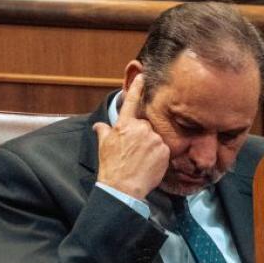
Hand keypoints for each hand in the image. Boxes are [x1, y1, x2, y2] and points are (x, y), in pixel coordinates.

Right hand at [92, 75, 168, 200]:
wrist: (123, 187)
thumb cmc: (111, 167)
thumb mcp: (103, 146)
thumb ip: (103, 132)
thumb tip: (99, 126)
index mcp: (124, 125)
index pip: (131, 102)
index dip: (137, 87)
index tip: (143, 75)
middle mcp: (140, 128)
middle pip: (145, 126)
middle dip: (142, 136)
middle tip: (134, 152)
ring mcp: (154, 139)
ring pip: (155, 138)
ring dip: (150, 147)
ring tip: (141, 161)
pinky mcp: (164, 150)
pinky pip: (163, 149)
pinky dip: (158, 156)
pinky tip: (149, 165)